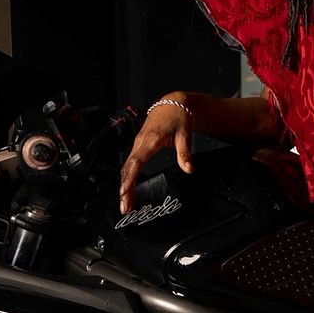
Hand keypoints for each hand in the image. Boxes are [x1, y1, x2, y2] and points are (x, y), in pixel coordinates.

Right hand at [118, 99, 193, 214]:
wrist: (173, 104)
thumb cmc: (178, 118)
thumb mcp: (185, 134)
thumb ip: (185, 153)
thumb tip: (189, 169)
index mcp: (150, 140)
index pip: (136, 162)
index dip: (129, 178)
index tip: (125, 192)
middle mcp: (140, 142)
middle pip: (127, 168)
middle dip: (124, 189)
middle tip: (125, 208)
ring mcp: (137, 144)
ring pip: (126, 167)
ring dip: (124, 186)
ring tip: (125, 204)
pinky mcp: (138, 146)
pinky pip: (129, 164)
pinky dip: (127, 178)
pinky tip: (127, 190)